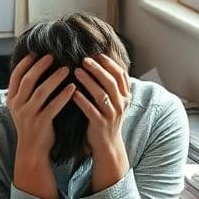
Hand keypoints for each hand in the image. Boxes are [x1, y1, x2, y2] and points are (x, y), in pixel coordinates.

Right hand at [7, 53, 73, 198]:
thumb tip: (31, 69)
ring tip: (67, 68)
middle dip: (40, 66)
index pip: (15, 76)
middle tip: (52, 56)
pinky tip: (73, 87)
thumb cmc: (31, 125)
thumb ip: (24, 91)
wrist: (32, 150)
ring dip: (54, 78)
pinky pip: (53, 106)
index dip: (25, 63)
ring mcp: (28, 115)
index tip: (35, 52)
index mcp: (12, 100)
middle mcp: (18, 106)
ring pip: (41, 92)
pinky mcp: (41, 124)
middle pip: (28, 80)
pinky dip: (63, 96)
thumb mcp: (21, 107)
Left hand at [72, 55, 130, 191]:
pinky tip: (73, 92)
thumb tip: (103, 62)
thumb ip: (113, 85)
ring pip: (101, 94)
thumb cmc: (108, 118)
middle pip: (110, 82)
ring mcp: (111, 115)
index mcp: (125, 96)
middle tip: (84, 59)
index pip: (121, 75)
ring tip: (76, 71)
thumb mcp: (116, 101)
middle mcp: (121, 104)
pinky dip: (82, 100)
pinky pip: (91, 110)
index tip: (97, 54)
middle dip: (97, 69)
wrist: (108, 144)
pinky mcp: (100, 124)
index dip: (110, 63)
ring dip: (88, 81)